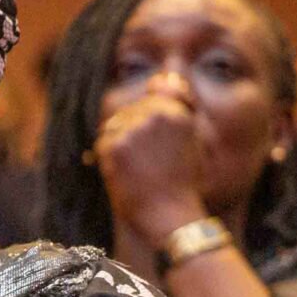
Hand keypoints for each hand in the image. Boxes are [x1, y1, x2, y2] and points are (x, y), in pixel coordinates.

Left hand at [92, 83, 211, 247]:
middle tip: (145, 163)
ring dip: (120, 144)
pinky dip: (109, 160)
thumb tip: (161, 79)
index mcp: (179, 113)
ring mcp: (135, 128)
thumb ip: (178, 111)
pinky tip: (126, 176)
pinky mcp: (115, 145)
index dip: (152, 111)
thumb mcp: (192, 143)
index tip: (156, 136)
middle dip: (133, 131)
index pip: (157, 91)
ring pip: (116, 125)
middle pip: (132, 109)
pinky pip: (104, 143)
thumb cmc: (183, 187)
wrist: (170, 217)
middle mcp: (157, 114)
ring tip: (138, 170)